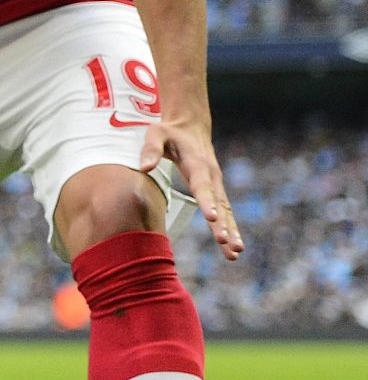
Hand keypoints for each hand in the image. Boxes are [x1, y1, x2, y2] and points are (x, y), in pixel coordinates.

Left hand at [141, 118, 243, 261]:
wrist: (190, 125)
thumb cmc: (169, 131)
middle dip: (222, 224)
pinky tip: (233, 247)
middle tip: (225, 243)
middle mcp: (211, 175)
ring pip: (226, 210)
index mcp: (197, 163)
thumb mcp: (155, 133)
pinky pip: (225, 211)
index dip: (207, 202)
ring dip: (231, 231)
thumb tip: (144, 168)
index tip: (212, 218)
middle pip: (219, 203)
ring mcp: (216, 183)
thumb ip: (151, 150)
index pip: (202, 185)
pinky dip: (230, 228)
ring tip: (234, 253)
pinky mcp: (216, 189)